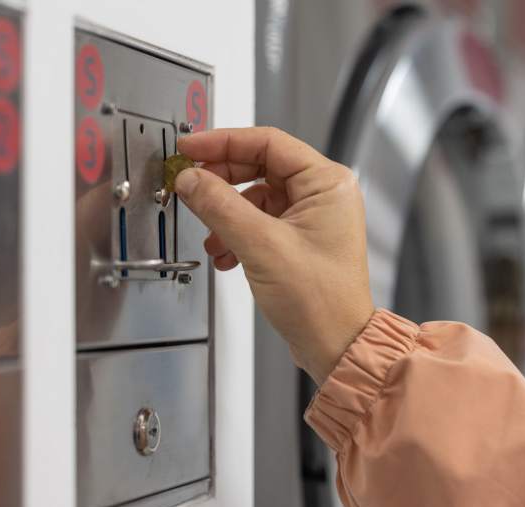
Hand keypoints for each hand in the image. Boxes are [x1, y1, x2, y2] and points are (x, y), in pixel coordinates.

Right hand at [174, 127, 374, 383]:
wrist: (336, 346)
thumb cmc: (321, 301)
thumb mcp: (261, 245)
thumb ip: (220, 205)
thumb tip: (190, 179)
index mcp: (328, 183)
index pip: (268, 142)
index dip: (223, 141)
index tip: (190, 148)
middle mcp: (324, 195)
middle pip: (259, 167)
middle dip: (221, 181)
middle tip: (189, 187)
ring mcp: (313, 218)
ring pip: (255, 198)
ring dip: (226, 215)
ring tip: (212, 238)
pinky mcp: (300, 240)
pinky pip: (259, 222)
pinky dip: (236, 235)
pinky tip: (225, 255)